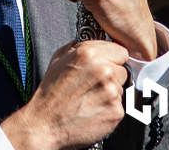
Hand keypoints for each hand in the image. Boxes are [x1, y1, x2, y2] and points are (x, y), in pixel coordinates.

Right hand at [1, 40, 128, 149]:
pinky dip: (110, 108)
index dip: (113, 59)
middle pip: (123, 69)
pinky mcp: (116, 111)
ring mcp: (111, 92)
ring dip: (110, 92)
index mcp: (88, 54)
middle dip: (112, 76)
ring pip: (122, 88)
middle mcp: (102, 70)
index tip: (107, 65)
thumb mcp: (58, 60)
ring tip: (91, 98)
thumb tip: (94, 44)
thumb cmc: (50, 94)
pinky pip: (120, 105)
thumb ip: (79, 47)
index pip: (120, 51)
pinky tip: (94, 109)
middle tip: (94, 85)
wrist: (45, 124)